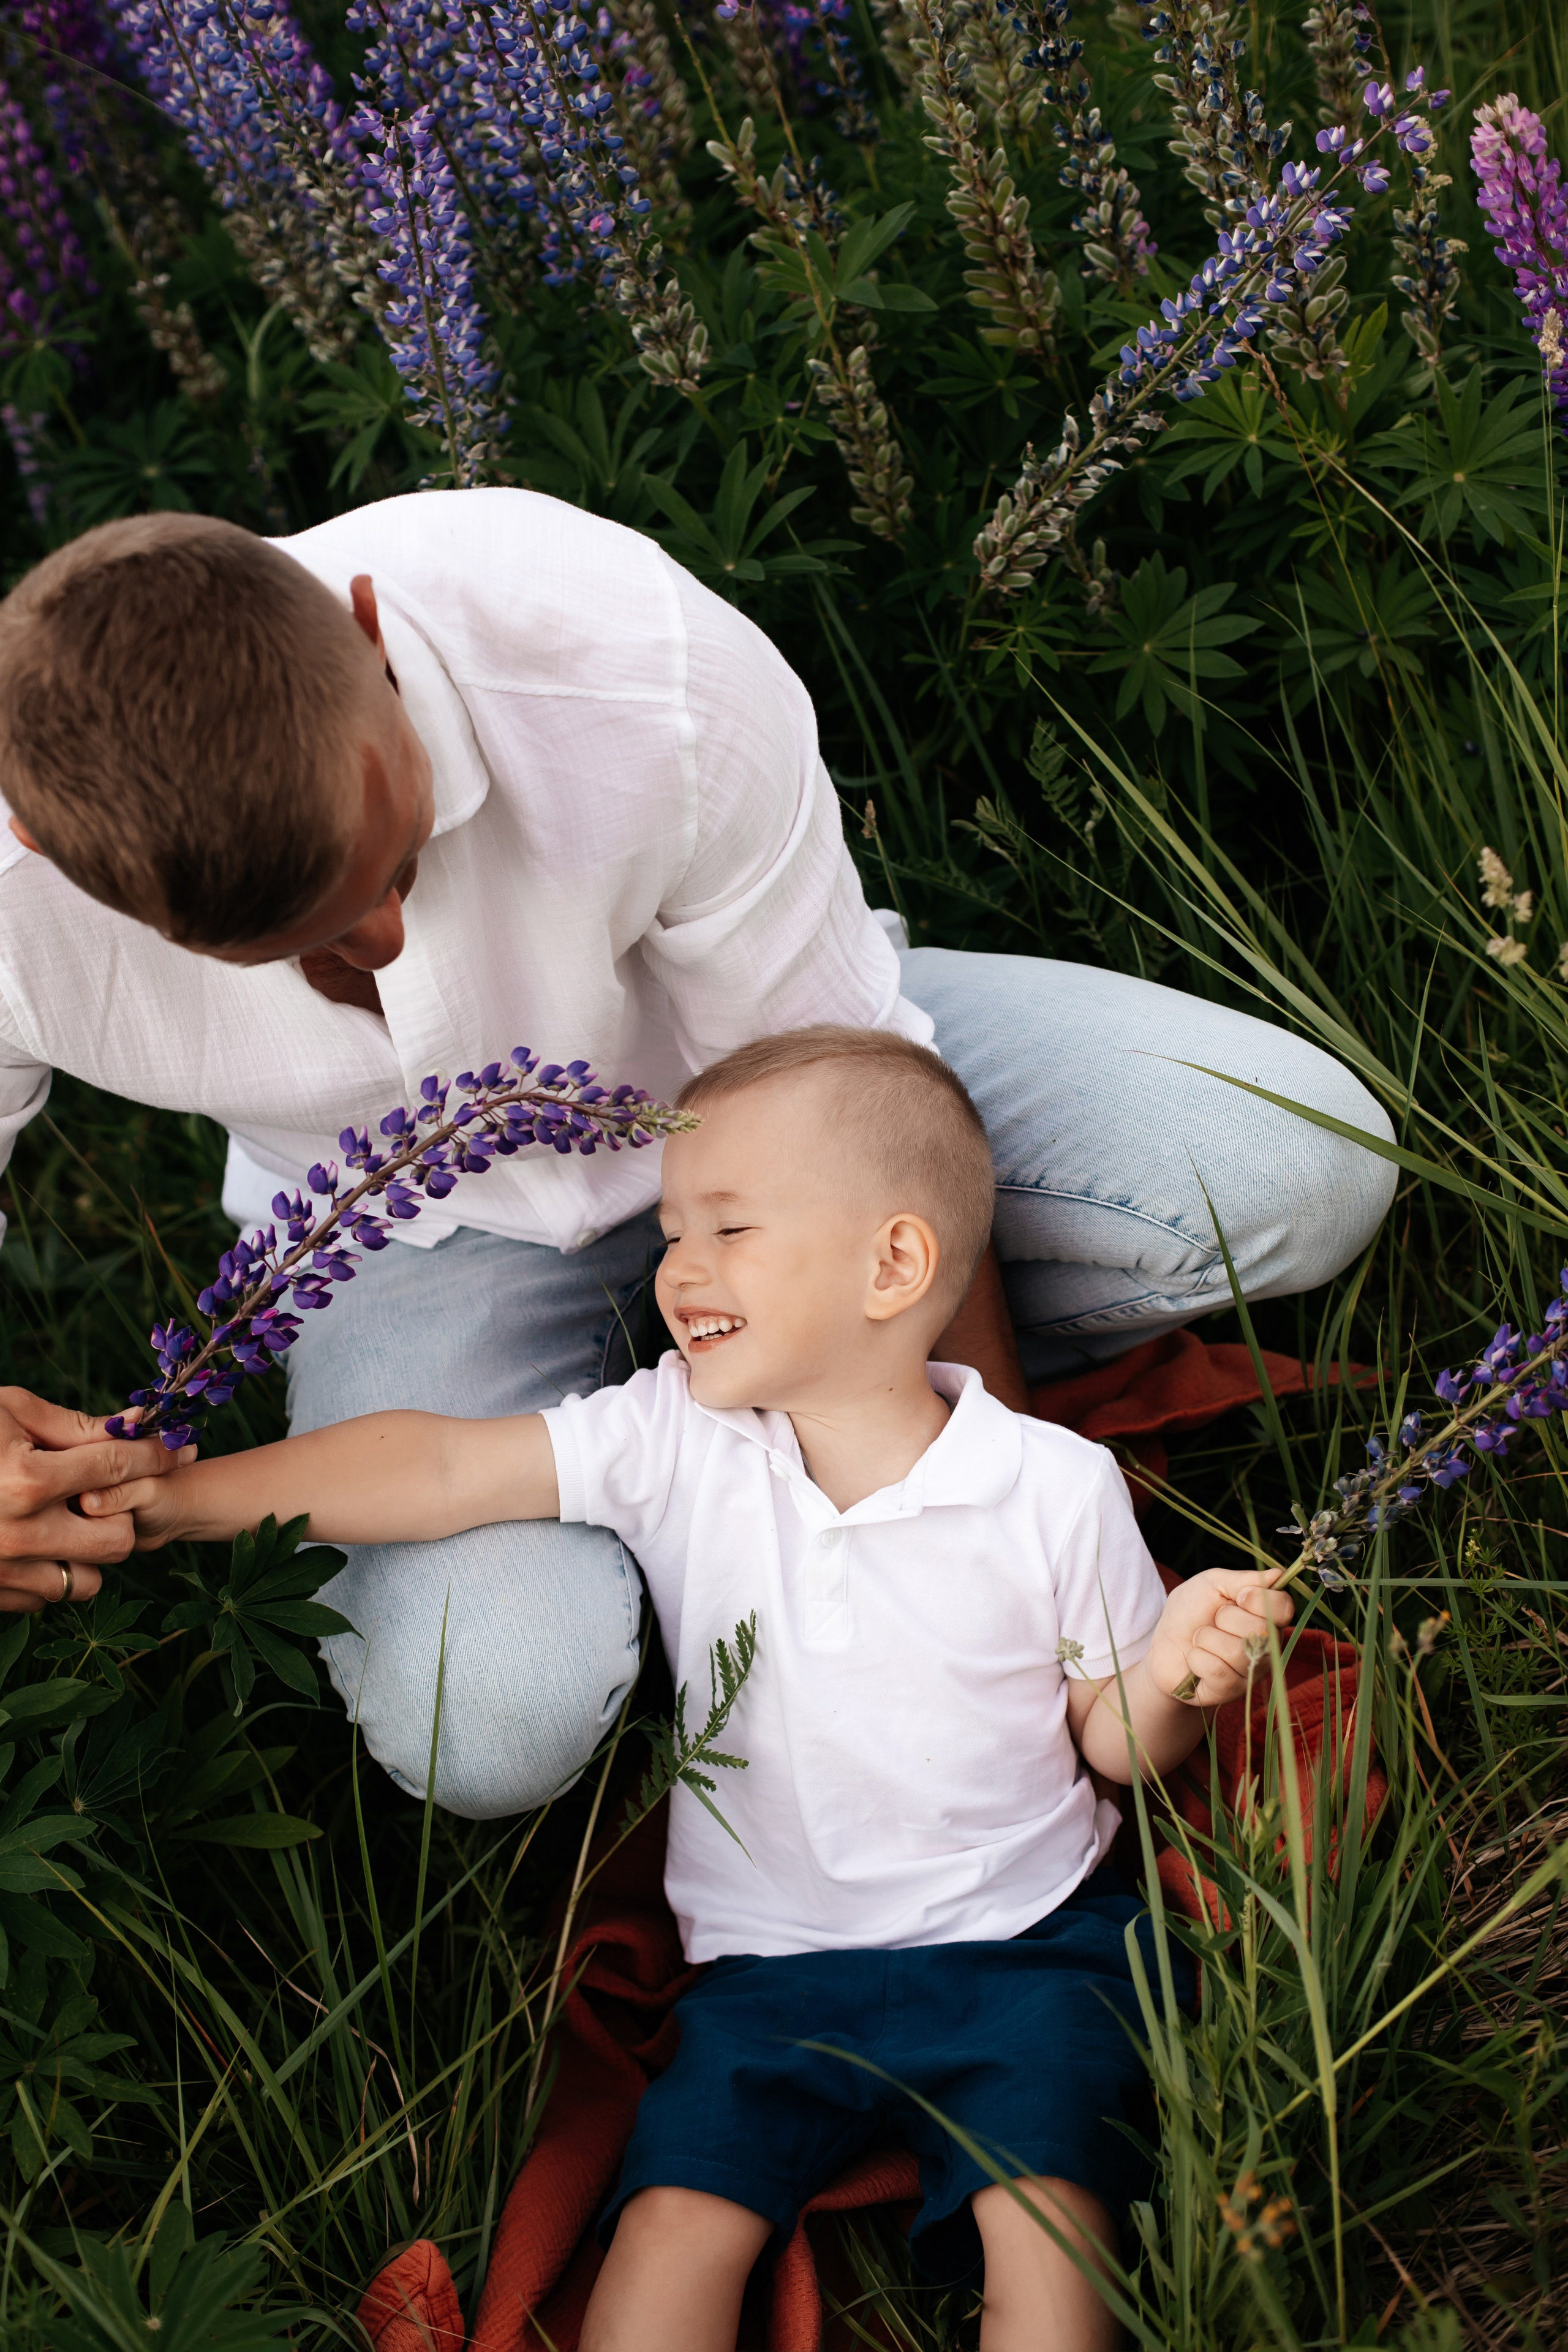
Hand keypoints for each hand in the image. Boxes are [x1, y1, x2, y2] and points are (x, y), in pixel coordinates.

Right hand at [0, 1387, 194, 1611]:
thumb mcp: (7, 1413)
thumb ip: (73, 1426)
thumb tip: (135, 1425)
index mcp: (25, 1479)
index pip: (118, 1467)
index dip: (156, 1455)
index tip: (177, 1448)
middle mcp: (18, 1533)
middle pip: (118, 1541)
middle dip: (118, 1518)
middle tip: (99, 1496)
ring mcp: (2, 1571)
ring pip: (88, 1581)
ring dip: (85, 1554)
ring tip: (60, 1523)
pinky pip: (47, 1600)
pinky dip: (48, 1574)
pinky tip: (27, 1544)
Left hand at [1146, 1565, 1293, 1708]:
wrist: (1164, 1646)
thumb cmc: (1189, 1612)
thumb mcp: (1212, 1584)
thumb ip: (1244, 1579)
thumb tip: (1279, 1574)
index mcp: (1267, 1617)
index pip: (1284, 1606)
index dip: (1258, 1598)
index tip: (1237, 1596)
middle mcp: (1267, 1646)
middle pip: (1260, 1628)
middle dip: (1224, 1618)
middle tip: (1213, 1621)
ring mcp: (1252, 1671)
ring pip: (1237, 1650)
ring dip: (1206, 1638)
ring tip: (1201, 1640)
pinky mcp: (1232, 1691)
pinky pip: (1219, 1671)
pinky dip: (1197, 1659)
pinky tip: (1195, 1660)